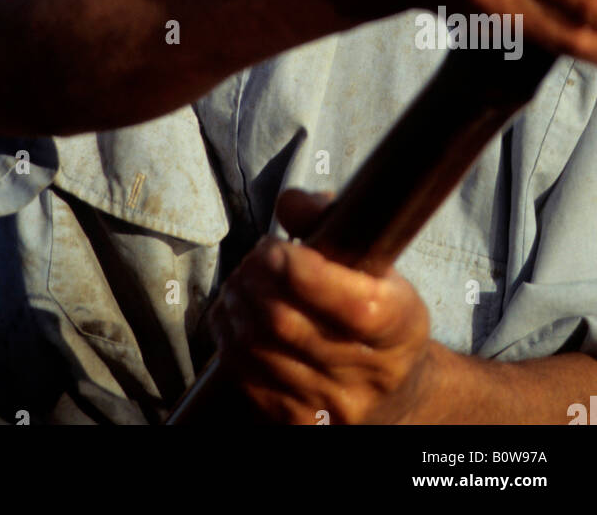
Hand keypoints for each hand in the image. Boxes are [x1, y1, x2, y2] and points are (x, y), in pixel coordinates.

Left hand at [207, 189, 432, 424]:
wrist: (394, 388)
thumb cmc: (377, 305)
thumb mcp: (375, 260)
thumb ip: (331, 220)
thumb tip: (290, 203)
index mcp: (399, 326)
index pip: (351, 305)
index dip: (300, 271)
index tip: (275, 247)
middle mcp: (371, 374)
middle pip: (287, 323)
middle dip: (254, 280)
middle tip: (252, 260)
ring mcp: (334, 407)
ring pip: (258, 349)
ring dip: (236, 305)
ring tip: (241, 283)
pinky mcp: (300, 423)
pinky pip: (245, 376)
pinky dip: (228, 338)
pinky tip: (234, 315)